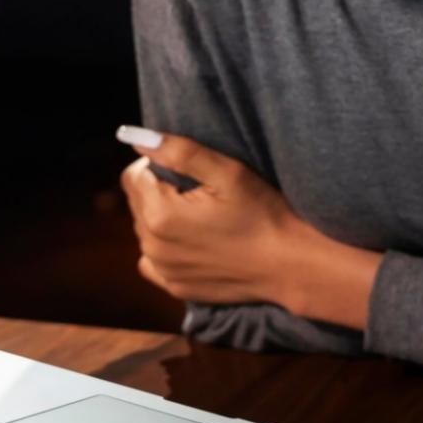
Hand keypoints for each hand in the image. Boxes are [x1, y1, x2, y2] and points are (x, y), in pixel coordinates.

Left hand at [119, 130, 300, 305]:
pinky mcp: (174, 286)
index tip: (189, 171)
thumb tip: (134, 136)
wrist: (289, 264)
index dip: (157, 165)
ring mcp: (163, 269)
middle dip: (158, 190)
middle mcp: (152, 245)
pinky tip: (194, 241)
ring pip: (144, 229)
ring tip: (202, 216)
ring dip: (161, 217)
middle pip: (136, 202)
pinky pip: (152, 259)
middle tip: (199, 192)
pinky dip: (165, 246)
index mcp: (160, 213)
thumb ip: (178, 151)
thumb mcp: (226, 172)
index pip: (133, 176)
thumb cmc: (261, 212)